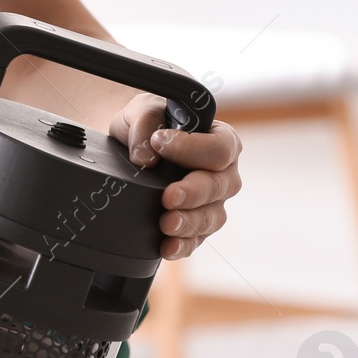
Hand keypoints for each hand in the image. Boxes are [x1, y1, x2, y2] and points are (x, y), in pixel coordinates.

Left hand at [109, 93, 241, 259]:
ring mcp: (212, 202)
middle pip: (220, 186)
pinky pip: (196, 240)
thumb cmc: (149, 124)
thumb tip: (146, 155)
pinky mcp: (196, 225)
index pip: (220, 148)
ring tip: (166, 224)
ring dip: (189, 222)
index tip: (160, 143)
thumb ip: (146, 122)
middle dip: (193, 193)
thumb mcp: (143, 110)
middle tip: (168, 196)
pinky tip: (167, 247)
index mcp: (220, 140)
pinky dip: (182, 246)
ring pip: (212, 217)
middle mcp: (223, 173)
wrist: (134, 149)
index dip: (193, 149)